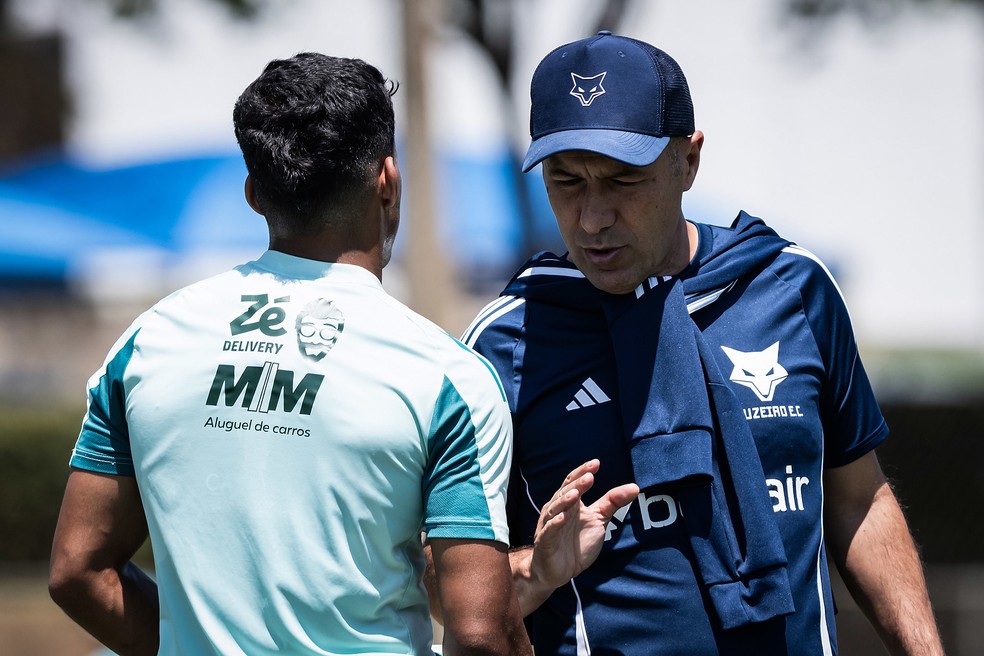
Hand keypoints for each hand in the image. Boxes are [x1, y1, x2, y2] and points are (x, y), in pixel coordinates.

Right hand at [529, 459, 638, 590]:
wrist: (558, 571)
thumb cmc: (576, 542)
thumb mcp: (598, 520)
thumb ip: (612, 502)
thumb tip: (634, 487)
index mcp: (570, 503)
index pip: (574, 482)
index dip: (583, 472)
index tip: (596, 463)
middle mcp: (558, 510)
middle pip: (565, 492)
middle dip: (577, 484)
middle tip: (590, 476)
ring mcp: (549, 525)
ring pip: (555, 508)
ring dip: (565, 500)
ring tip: (576, 493)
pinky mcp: (545, 542)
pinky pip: (549, 530)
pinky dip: (554, 523)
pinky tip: (562, 517)